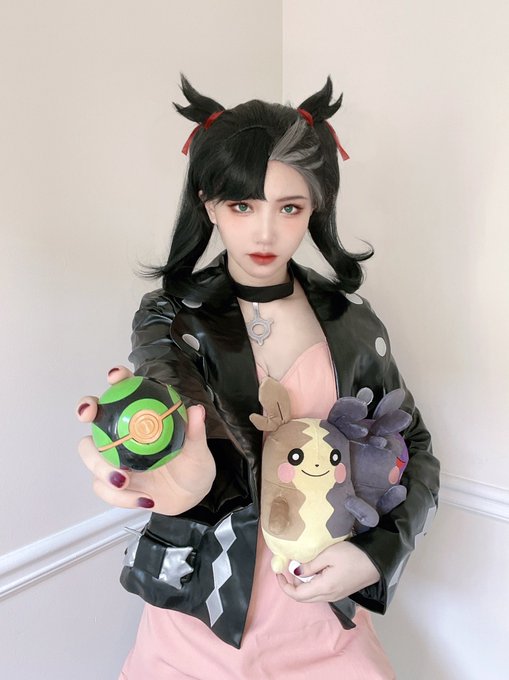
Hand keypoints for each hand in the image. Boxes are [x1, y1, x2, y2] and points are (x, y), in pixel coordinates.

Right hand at [76, 366, 215, 514]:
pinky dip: (121, 497)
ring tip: (123, 480)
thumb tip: (196, 410)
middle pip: (94, 416)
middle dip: (86, 410)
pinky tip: (144, 500)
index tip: (115, 377)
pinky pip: (104, 487)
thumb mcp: (198, 451)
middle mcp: (122, 433)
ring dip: (100, 466)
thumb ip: (195, 433)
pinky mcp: (110, 482)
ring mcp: (113, 457)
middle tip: (91, 416)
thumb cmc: (193, 466)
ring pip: (90, 453)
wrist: (190, 497)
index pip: (125, 390)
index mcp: (142, 417)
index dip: (116, 379)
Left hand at [277, 541, 379, 602]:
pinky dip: (311, 584)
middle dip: (291, 586)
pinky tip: (313, 570)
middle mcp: (329, 596)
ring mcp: (336, 596)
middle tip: (287, 569)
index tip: (278, 572)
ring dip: (301, 585)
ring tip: (299, 567)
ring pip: (312, 596)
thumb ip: (310, 565)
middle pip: (303, 598)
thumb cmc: (352, 555)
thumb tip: (295, 572)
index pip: (297, 595)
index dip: (284, 586)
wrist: (376, 562)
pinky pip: (320, 592)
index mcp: (324, 588)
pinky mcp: (341, 591)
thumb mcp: (328, 555)